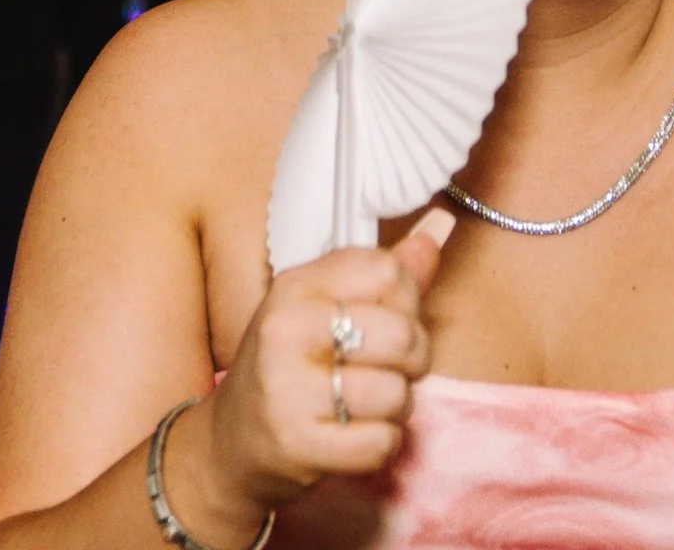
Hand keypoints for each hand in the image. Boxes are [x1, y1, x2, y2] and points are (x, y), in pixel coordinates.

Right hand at [168, 209, 453, 539]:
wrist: (234, 442)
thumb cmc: (289, 368)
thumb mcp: (322, 310)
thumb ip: (384, 275)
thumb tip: (440, 227)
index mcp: (294, 286)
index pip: (387, 271)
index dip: (403, 301)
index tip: (381, 319)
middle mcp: (286, 330)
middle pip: (402, 334)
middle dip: (410, 360)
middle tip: (380, 368)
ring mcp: (289, 389)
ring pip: (397, 394)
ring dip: (393, 408)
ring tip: (360, 404)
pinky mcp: (300, 443)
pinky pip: (383, 443)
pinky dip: (378, 446)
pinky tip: (350, 435)